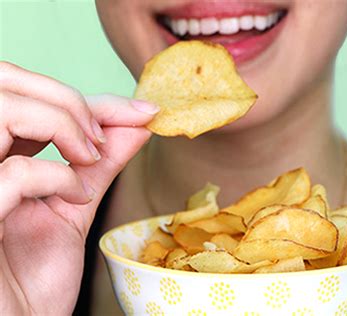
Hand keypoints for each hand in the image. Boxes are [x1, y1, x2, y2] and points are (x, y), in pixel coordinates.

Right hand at [0, 62, 158, 314]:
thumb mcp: (76, 208)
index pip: (31, 96)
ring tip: (90, 156)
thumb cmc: (34, 278)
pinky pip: (16, 171)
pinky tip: (76, 198)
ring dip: (61, 122)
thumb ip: (101, 165)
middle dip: (68, 98)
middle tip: (106, 133)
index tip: (142, 112)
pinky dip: (59, 176)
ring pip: (4, 108)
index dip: (88, 96)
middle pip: (6, 82)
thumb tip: (139, 123)